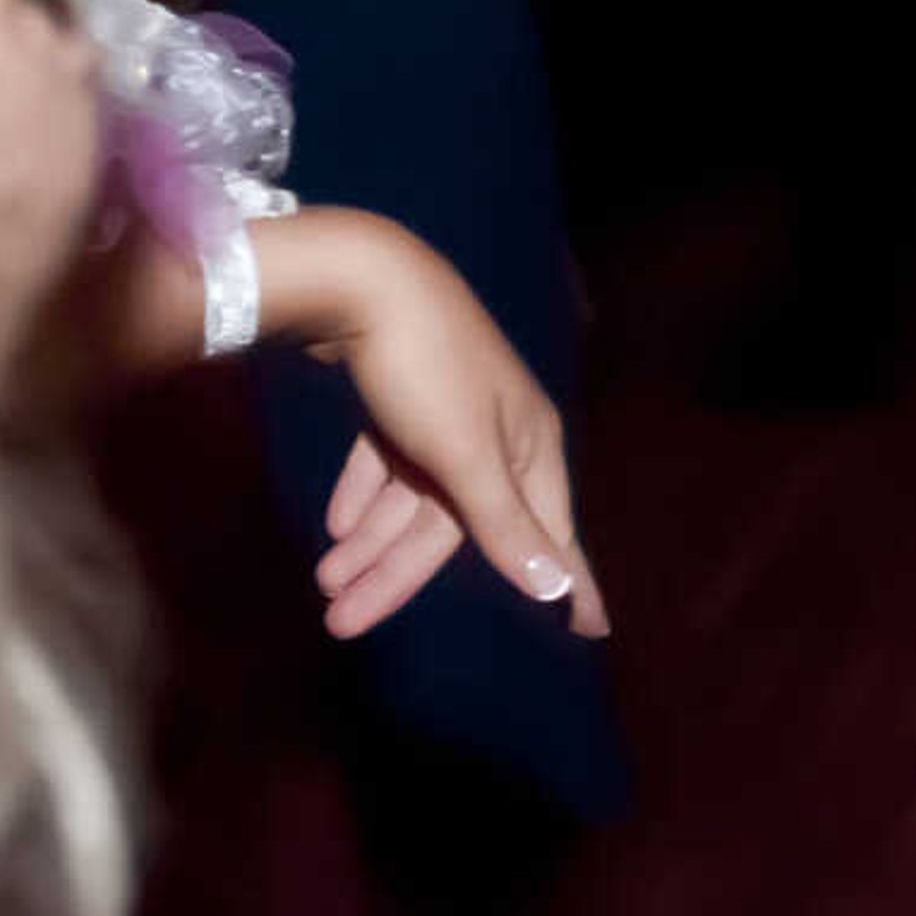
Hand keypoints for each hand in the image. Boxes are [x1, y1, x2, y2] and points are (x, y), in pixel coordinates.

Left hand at [283, 216, 606, 640]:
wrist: (362, 280)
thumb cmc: (426, 369)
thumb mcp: (465, 454)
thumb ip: (506, 526)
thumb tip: (559, 592)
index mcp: (529, 447)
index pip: (550, 533)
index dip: (570, 583)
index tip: (593, 635)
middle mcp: (498, 435)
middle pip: (456, 526)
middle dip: (398, 575)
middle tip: (342, 623)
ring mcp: (449, 415)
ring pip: (414, 499)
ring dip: (369, 542)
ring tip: (323, 585)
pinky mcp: (404, 396)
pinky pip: (388, 464)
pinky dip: (364, 496)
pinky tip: (335, 526)